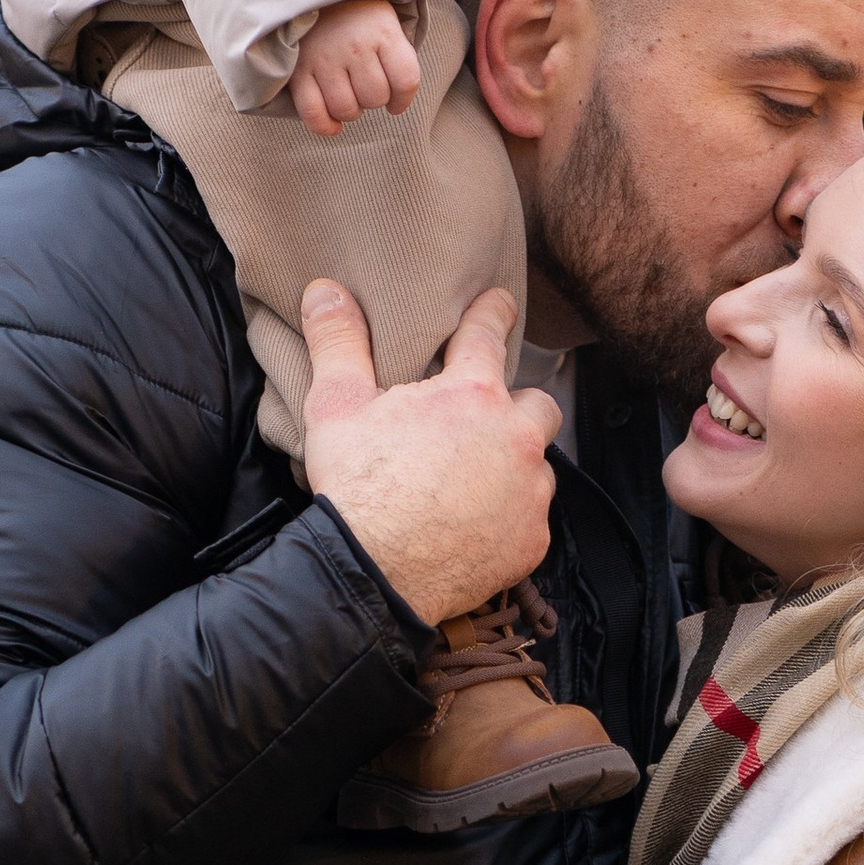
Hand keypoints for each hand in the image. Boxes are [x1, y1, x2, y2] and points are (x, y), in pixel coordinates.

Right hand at [291, 0, 422, 135]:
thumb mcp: (385, 21)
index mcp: (383, 31)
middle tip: (364, 86)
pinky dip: (325, 126)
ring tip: (347, 95)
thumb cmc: (356, 14)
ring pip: (346, 109)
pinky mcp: (298, 70)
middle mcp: (354, 45)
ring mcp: (324, 58)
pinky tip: (333, 124)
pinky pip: (313, 113)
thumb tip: (398, 98)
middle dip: (374, 100)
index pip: (406, 80)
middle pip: (375, 98)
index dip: (404, 99)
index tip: (397, 103)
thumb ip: (396, 54)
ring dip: (350, 111)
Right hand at [299, 282, 557, 626]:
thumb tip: (325, 290)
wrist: (376, 573)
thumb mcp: (336, 407)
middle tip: (483, 421)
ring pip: (539, 466)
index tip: (500, 304)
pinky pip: (532, 519)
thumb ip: (338, 343)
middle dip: (516, 407)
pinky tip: (477, 526)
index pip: (489, 335)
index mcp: (471, 395)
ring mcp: (530, 493)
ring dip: (515, 466)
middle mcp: (515, 438)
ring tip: (476, 480)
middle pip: (538, 404)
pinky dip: (511, 518)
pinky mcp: (533, 540)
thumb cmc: (356, 488)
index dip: (492, 313)